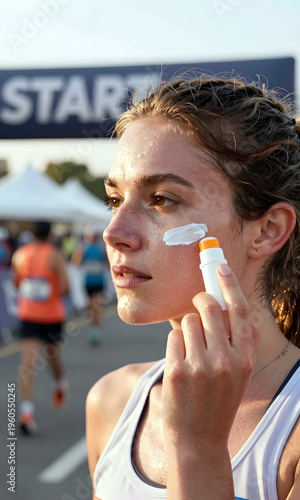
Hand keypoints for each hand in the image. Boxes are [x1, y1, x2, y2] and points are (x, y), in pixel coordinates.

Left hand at [162, 263, 258, 453]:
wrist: (198, 441)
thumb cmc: (216, 402)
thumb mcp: (237, 375)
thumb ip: (235, 342)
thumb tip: (224, 304)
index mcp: (245, 358)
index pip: (240, 311)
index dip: (230, 285)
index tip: (220, 267)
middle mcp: (227, 360)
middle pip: (210, 308)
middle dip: (200, 300)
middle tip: (196, 303)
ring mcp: (202, 365)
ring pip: (188, 321)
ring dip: (186, 329)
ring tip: (189, 351)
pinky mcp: (179, 370)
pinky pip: (173, 338)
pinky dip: (174, 345)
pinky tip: (179, 365)